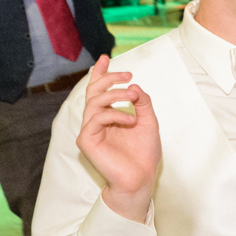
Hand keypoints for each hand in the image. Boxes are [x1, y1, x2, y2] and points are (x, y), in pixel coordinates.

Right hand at [76, 55, 161, 220]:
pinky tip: (130, 120)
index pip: (100, 91)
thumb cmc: (143, 154)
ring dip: (115, 95)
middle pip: (94, 92)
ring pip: (94, 102)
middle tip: (127, 75)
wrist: (141, 177)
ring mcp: (90, 131)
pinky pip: (96, 119)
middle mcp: (96, 122)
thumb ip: (143, 104)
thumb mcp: (149, 123)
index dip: (101, 74)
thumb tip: (134, 86)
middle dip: (109, 79)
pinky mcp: (87, 141)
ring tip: (133, 97)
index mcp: (108, 117)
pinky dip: (114, 115)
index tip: (105, 58)